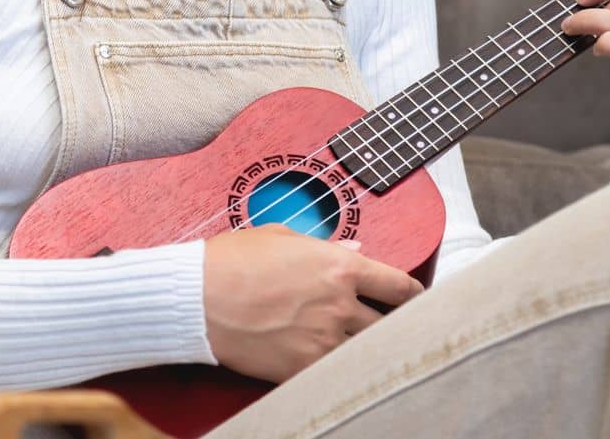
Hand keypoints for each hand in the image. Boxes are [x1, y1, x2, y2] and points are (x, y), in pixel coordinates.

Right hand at [202, 223, 423, 383]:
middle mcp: (340, 305)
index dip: (413, 295)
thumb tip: (354, 251)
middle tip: (390, 326)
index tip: (413, 300)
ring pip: (366, 351)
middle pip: (389, 324)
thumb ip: (323, 246)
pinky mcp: (302, 367)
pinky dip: (339, 370)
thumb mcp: (279, 237)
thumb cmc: (231, 261)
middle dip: (392, 324)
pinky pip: (336, 373)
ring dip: (366, 348)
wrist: (197, 297)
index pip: (399, 286)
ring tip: (362, 347)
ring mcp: (324, 340)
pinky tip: (336, 366)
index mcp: (339, 267)